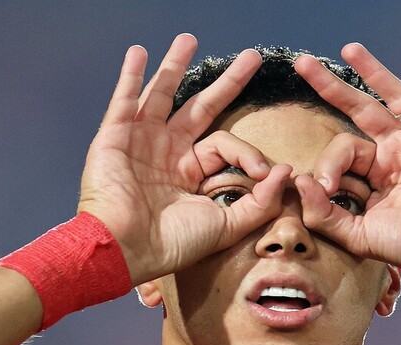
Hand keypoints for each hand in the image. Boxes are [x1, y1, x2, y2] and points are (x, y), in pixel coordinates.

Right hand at [77, 34, 292, 284]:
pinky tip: (139, 52)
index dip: (248, 153)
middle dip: (227, 83)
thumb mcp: (226, 226)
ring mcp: (140, 141)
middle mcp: (167, 152)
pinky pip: (124, 100)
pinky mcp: (115, 137)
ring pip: (163, 94)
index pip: (225, 144)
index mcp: (189, 172)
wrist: (125, 248)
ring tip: (189, 39)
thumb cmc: (172, 243)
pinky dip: (130, 75)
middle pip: (201, 107)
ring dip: (175, 66)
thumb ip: (259, 202)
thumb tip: (285, 172)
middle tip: (252, 58)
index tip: (263, 171)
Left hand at [293, 43, 400, 284]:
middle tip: (303, 64)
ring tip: (349, 49)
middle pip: (360, 110)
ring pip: (397, 96)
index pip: (343, 150)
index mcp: (377, 174)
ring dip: (374, 71)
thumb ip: (324, 215)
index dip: (328, 164)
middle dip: (332, 88)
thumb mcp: (361, 237)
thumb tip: (298, 182)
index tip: (326, 188)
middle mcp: (399, 152)